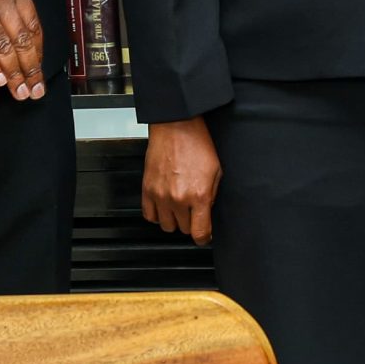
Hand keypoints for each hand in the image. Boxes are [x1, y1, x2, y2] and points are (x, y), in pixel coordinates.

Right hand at [141, 119, 221, 243]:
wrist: (176, 126)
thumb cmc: (197, 143)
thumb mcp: (217, 170)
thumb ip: (213, 194)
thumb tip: (208, 211)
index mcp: (199, 195)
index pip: (200, 233)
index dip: (204, 237)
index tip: (205, 235)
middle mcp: (178, 199)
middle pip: (184, 229)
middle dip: (191, 222)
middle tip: (193, 209)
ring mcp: (160, 196)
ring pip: (166, 226)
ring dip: (174, 220)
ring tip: (179, 206)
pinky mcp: (147, 190)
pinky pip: (149, 216)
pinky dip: (157, 214)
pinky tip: (164, 205)